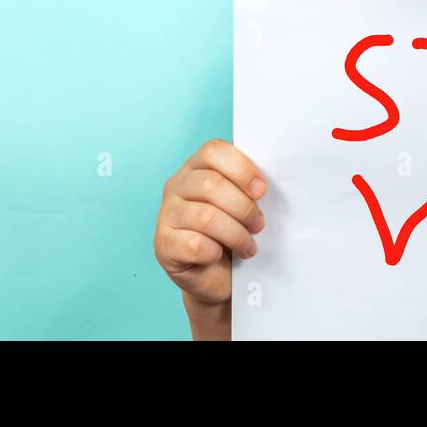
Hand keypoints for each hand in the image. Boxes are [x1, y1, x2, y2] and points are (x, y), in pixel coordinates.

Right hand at [154, 139, 267, 322]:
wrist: (215, 276)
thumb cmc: (231, 233)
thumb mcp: (241, 203)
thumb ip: (247, 187)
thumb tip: (263, 185)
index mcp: (196, 166)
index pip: (214, 150)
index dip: (242, 168)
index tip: (262, 190)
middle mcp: (176, 185)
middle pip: (211, 184)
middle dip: (243, 207)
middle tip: (258, 225)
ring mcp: (166, 214)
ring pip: (206, 217)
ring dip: (236, 234)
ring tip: (248, 246)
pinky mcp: (163, 244)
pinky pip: (195, 245)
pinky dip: (215, 252)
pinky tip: (219, 256)